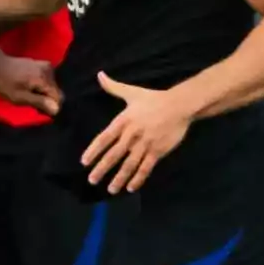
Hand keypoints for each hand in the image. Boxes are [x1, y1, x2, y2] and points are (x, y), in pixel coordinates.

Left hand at [0, 56, 62, 115]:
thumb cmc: (6, 83)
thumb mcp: (20, 97)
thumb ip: (39, 102)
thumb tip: (56, 109)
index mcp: (44, 79)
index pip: (58, 98)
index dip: (50, 106)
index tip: (38, 109)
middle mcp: (49, 71)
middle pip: (56, 91)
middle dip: (47, 99)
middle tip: (31, 102)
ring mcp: (46, 65)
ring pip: (52, 86)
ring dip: (44, 93)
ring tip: (29, 94)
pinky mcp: (42, 64)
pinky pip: (48, 79)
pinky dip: (42, 85)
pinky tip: (30, 86)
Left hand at [81, 72, 191, 193]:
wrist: (179, 105)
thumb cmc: (153, 98)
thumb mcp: (131, 92)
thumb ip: (113, 87)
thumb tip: (99, 75)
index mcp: (123, 121)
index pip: (104, 138)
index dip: (93, 151)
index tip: (84, 162)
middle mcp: (131, 135)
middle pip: (114, 155)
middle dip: (102, 169)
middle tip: (92, 180)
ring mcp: (145, 144)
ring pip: (129, 165)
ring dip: (119, 178)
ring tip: (110, 189)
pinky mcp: (157, 151)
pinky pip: (146, 168)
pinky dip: (138, 179)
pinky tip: (131, 188)